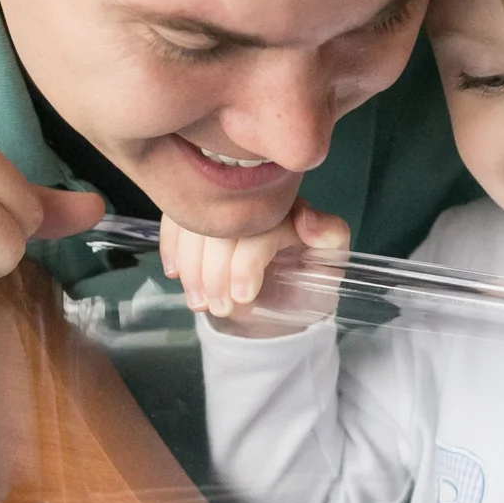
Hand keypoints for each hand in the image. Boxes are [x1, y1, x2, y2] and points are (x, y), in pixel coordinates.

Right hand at [160, 201, 349, 334]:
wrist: (277, 304)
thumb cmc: (307, 282)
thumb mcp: (331, 265)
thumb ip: (331, 237)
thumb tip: (308, 220)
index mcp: (286, 203)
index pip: (258, 225)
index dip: (246, 262)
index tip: (243, 296)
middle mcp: (252, 197)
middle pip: (220, 225)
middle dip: (214, 271)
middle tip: (219, 306)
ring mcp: (221, 204)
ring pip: (193, 224)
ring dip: (191, 268)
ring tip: (199, 302)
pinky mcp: (199, 215)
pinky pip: (175, 220)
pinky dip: (172, 248)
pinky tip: (175, 274)